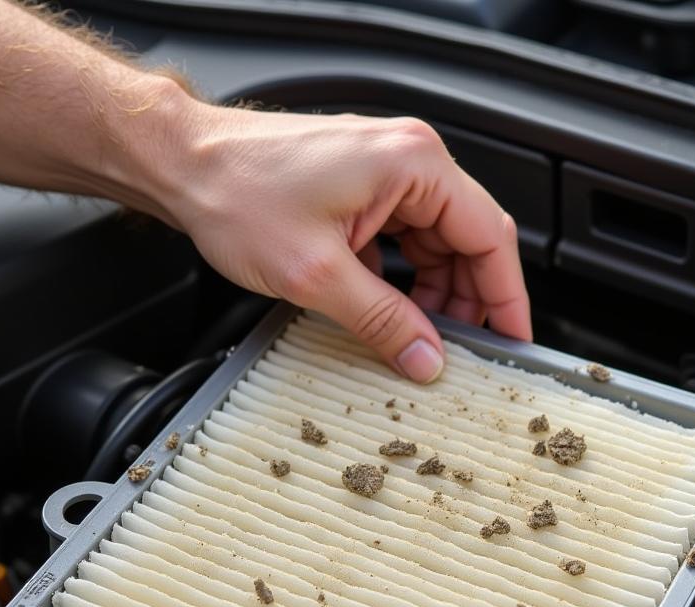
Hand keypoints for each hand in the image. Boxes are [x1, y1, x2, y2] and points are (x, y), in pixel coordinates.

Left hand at [133, 97, 531, 381]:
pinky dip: (400, 278)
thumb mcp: (318, 276)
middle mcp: (405, 160)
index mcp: (413, 165)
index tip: (513, 340)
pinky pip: (400, 240)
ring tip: (416, 338)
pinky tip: (384, 309)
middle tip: (457, 352)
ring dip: (430, 293)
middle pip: (466, 241)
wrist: (181, 165)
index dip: (506, 297)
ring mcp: (381, 172)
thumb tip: (427, 358)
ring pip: (433, 244)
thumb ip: (383, 321)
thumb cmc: (237, 192)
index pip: (490, 236)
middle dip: (464, 301)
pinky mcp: (357, 188)